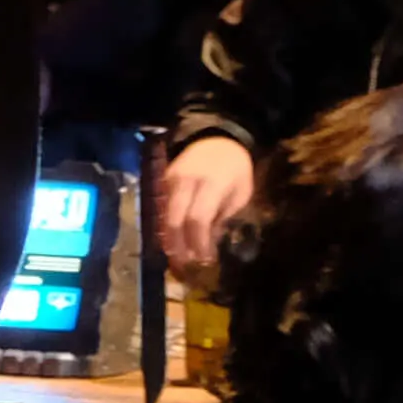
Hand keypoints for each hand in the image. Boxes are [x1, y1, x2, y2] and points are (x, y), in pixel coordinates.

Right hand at [151, 133, 256, 283]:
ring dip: (169, 238)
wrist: (217, 138)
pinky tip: (171, 239)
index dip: (199, 243)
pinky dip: (165, 225)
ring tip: (176, 257)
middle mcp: (188, 181)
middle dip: (179, 245)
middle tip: (184, 265)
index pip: (198, 219)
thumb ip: (225, 217)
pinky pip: (162, 207)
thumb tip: (210, 242)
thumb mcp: (241, 193)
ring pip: (164, 215)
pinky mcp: (164, 179)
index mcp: (212, 184)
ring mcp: (172, 179)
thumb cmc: (236, 169)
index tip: (204, 260)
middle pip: (176, 219)